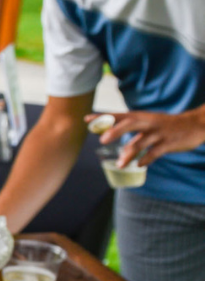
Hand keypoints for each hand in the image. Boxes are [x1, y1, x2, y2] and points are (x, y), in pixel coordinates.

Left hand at [88, 108, 204, 166]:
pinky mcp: (168, 143)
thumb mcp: (148, 124)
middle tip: (102, 140)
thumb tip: (117, 148)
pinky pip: (155, 152)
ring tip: (120, 164)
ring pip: (141, 142)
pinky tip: (139, 165)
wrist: (194, 124)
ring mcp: (158, 133)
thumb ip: (133, 134)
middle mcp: (148, 122)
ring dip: (129, 154)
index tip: (87, 120)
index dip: (102, 117)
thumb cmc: (166, 126)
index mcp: (141, 116)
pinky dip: (146, 159)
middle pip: (129, 124)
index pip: (118, 115)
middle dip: (115, 131)